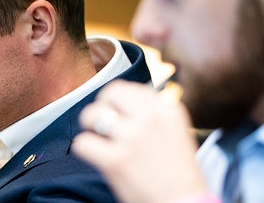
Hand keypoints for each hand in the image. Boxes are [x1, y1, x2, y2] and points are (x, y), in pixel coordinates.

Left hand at [72, 80, 208, 202]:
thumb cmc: (180, 175)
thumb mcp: (177, 133)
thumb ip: (155, 115)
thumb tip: (125, 104)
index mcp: (169, 110)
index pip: (136, 88)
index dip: (124, 101)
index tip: (123, 113)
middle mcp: (151, 119)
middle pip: (113, 92)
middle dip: (103, 103)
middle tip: (102, 118)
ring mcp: (132, 139)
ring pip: (93, 114)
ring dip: (89, 124)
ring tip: (96, 136)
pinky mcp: (115, 161)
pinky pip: (83, 143)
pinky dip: (84, 149)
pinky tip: (94, 155)